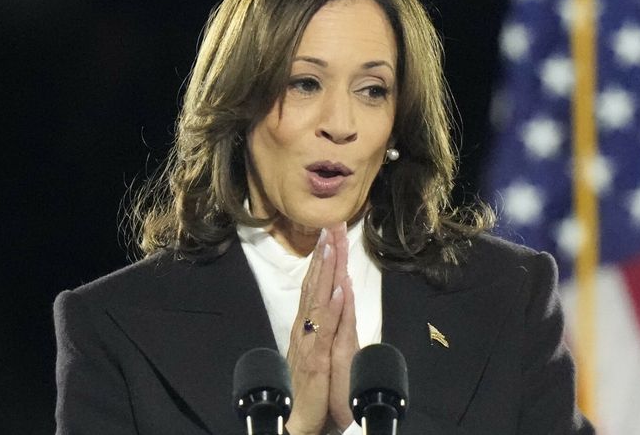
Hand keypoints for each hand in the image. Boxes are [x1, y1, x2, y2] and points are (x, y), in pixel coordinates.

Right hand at [284, 225, 345, 434]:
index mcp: (306, 325)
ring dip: (326, 272)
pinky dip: (335, 308)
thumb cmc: (309, 388)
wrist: (297, 419)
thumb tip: (331, 301)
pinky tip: (342, 290)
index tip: (330, 233)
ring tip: (332, 246)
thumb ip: (323, 327)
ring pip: (318, 300)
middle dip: (324, 254)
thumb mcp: (317, 352)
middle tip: (331, 225)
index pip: (315, 285)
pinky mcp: (316, 359)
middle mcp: (304, 328)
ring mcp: (308, 342)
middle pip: (315, 284)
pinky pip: (327, 329)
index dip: (322, 258)